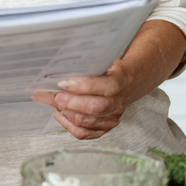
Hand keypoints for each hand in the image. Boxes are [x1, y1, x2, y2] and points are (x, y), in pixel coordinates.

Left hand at [31, 20, 185, 139]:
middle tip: (51, 95)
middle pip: (95, 108)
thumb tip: (61, 52)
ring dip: (66, 113)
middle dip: (69, 103)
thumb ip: (89, 56)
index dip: (82, 86)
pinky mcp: (107, 125)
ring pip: (89, 122)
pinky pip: (88, 133)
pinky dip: (71, 127)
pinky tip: (60, 114)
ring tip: (51, 101)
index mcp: (121, 79)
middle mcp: (119, 101)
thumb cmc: (113, 63)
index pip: (105, 86)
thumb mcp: (107, 54)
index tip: (61, 82)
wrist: (134, 76)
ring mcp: (114, 115)